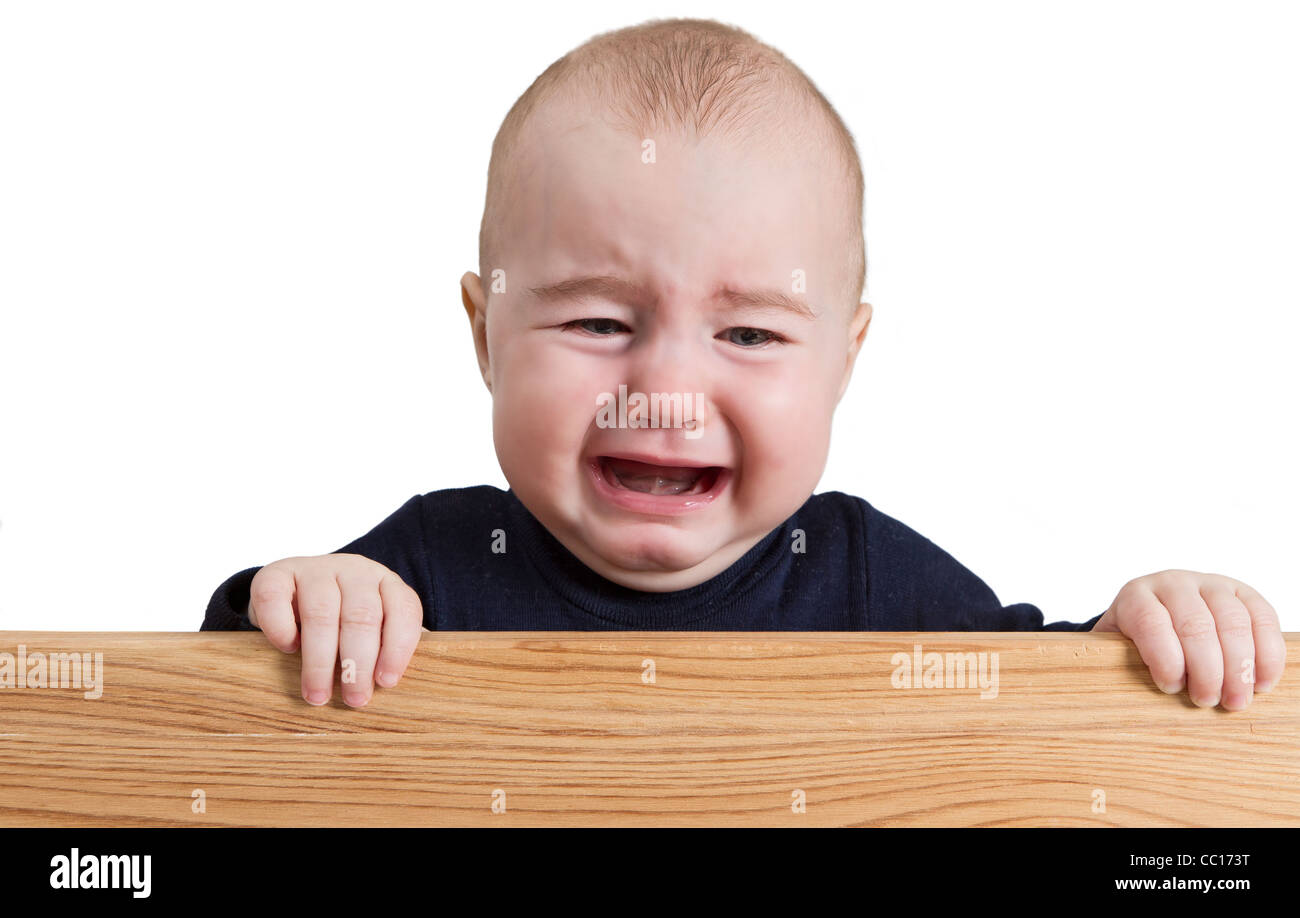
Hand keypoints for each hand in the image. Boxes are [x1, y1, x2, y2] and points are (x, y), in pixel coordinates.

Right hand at [246, 554, 423, 706]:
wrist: (294, 591)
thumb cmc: (341, 620)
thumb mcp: (371, 629)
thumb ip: (384, 648)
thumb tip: (386, 686)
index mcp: (385, 582)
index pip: (402, 610)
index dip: (397, 648)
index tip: (386, 682)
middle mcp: (354, 571)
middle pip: (361, 616)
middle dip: (358, 663)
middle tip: (354, 699)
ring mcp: (314, 569)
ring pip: (320, 613)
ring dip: (320, 660)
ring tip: (318, 694)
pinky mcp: (275, 573)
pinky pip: (275, 599)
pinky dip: (282, 629)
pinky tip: (288, 648)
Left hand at [1092, 569, 1284, 709]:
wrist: (1159, 613)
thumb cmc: (1136, 642)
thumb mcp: (1116, 651)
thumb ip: (1117, 666)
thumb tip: (1117, 700)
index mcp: (1137, 596)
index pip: (1150, 623)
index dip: (1164, 658)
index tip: (1171, 687)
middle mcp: (1174, 583)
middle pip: (1196, 625)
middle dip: (1206, 669)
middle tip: (1207, 701)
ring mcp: (1211, 584)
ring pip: (1234, 622)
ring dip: (1239, 667)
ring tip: (1236, 700)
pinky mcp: (1243, 593)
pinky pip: (1263, 618)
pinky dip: (1267, 654)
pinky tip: (1262, 682)